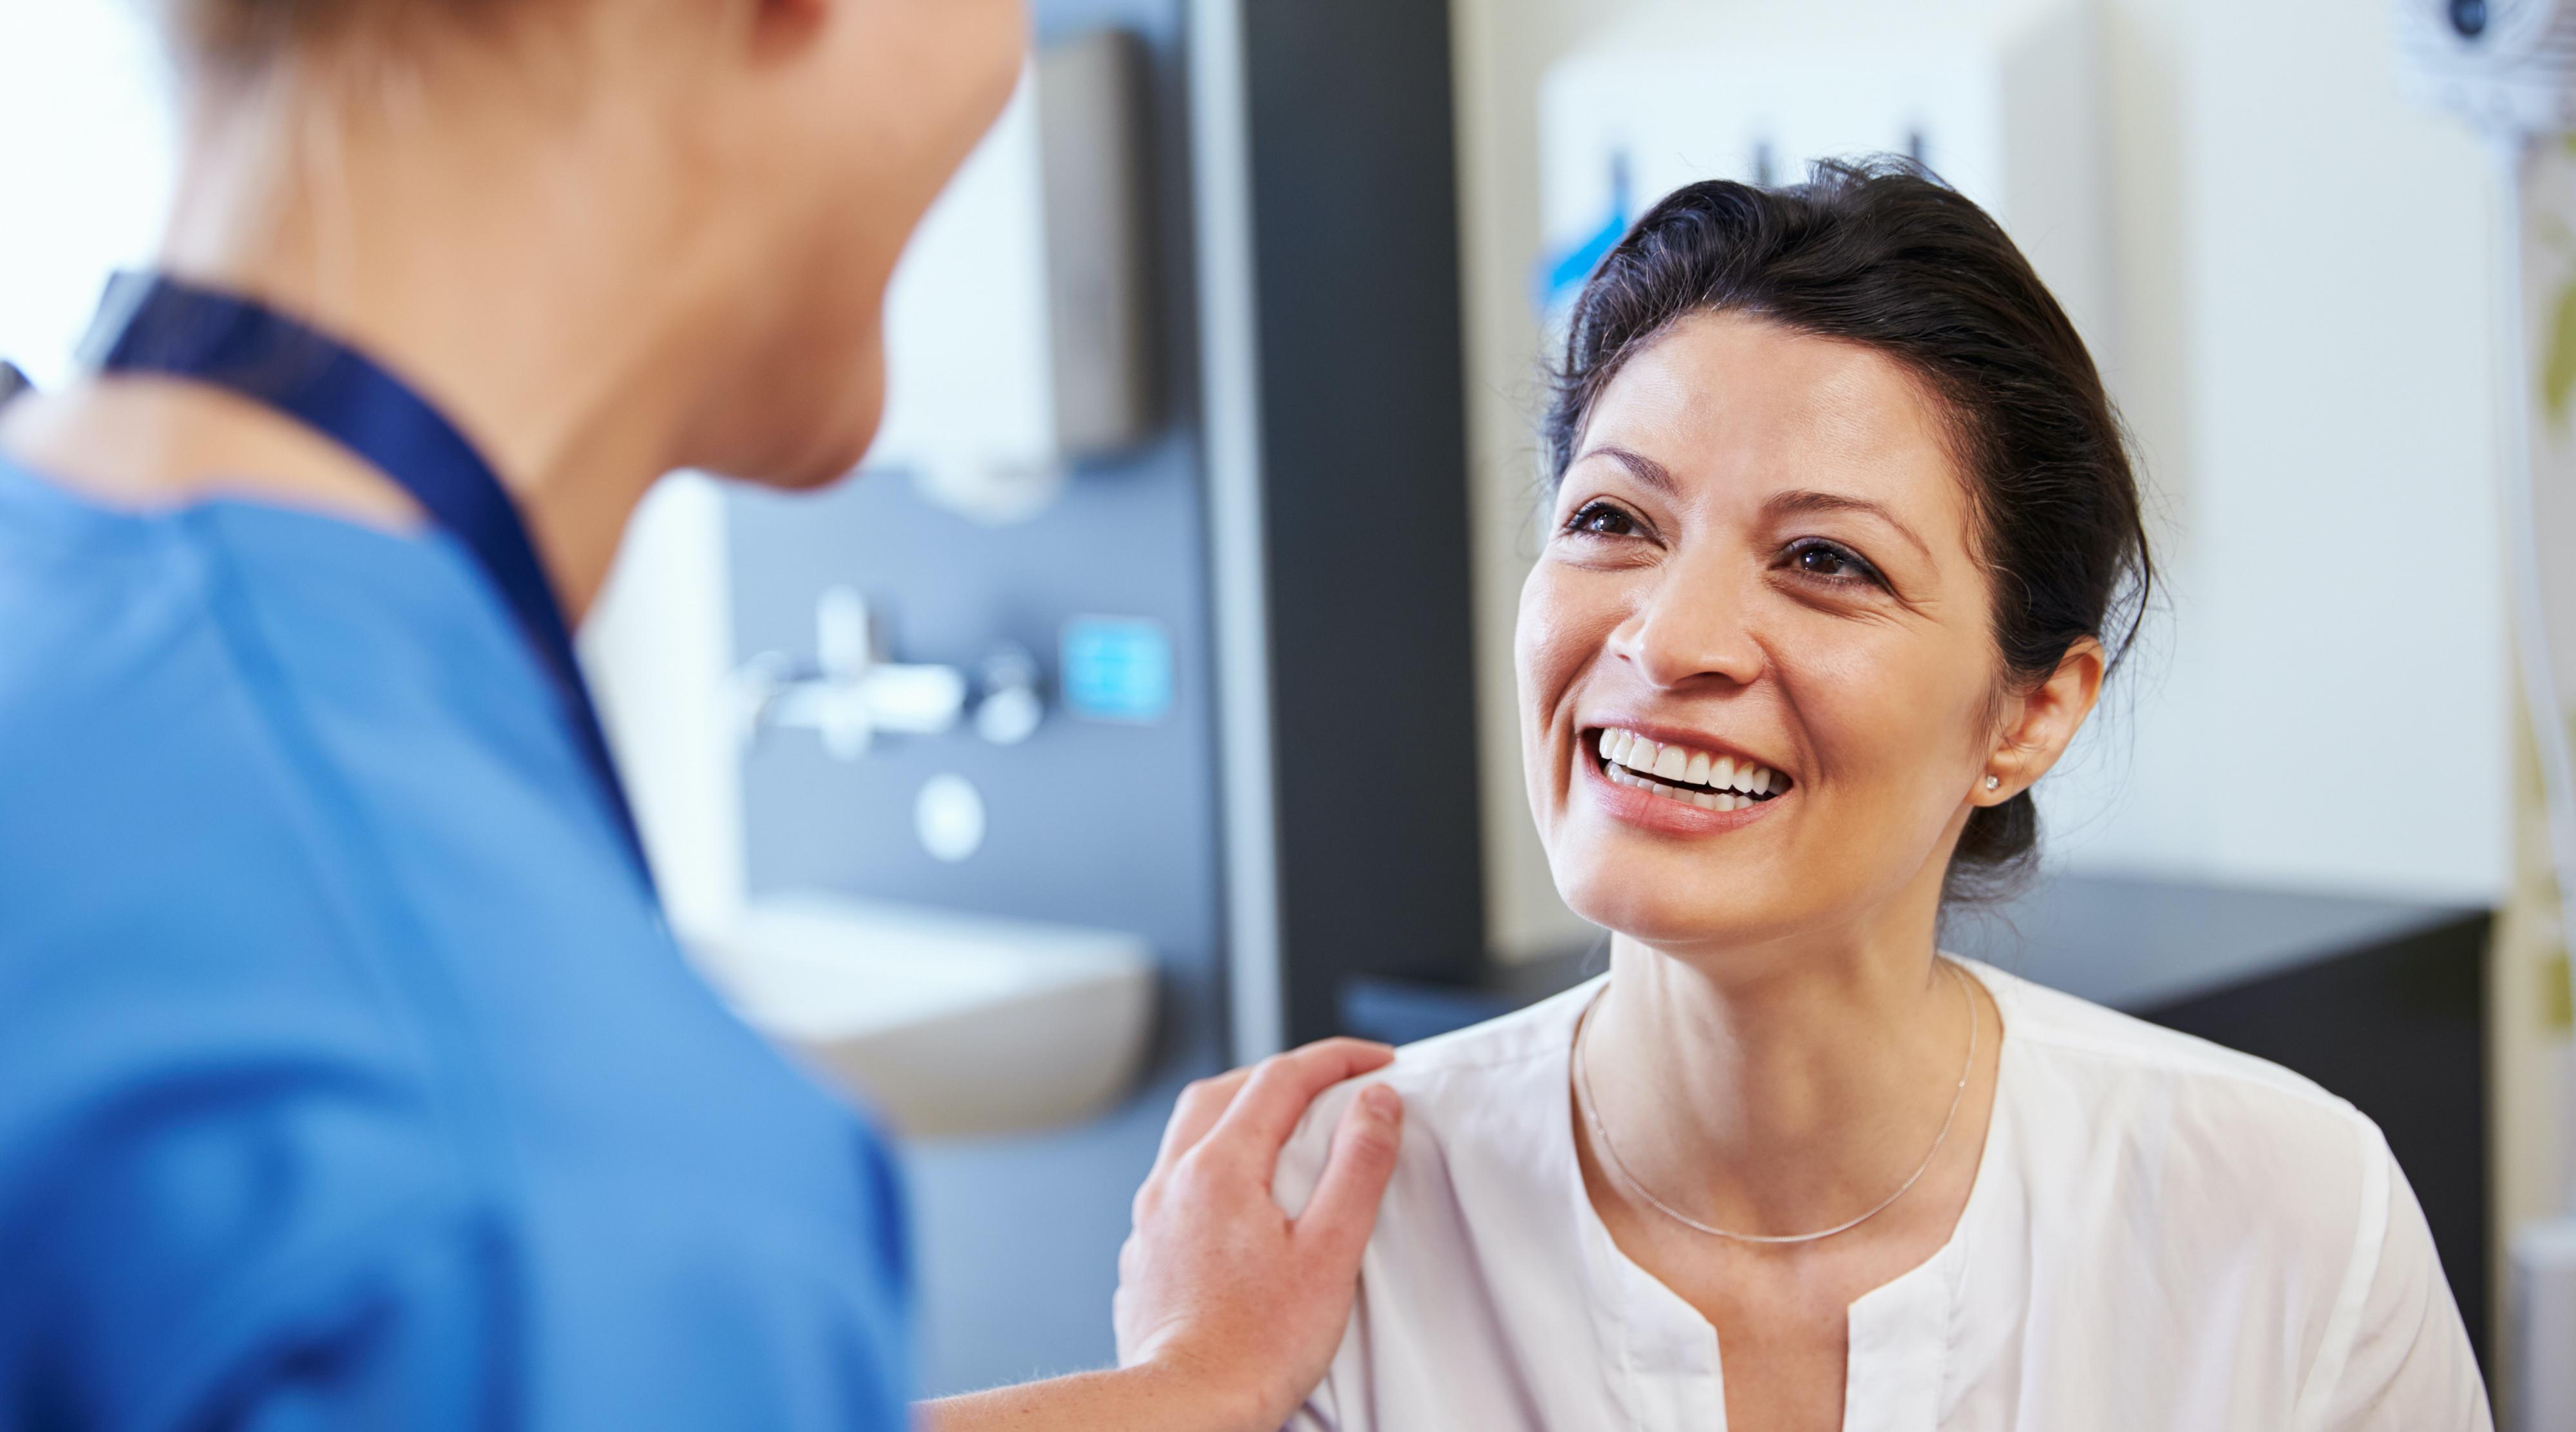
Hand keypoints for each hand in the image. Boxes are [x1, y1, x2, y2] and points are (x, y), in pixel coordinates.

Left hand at [1112, 1039, 1405, 1431]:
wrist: (1184, 1408)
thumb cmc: (1256, 1346)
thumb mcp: (1330, 1251)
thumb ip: (1356, 1167)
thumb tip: (1376, 1103)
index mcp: (1220, 1168)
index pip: (1281, 1079)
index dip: (1337, 1060)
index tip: (1378, 1062)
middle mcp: (1174, 1180)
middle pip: (1226, 1090)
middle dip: (1282, 1074)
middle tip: (1333, 1084)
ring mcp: (1151, 1217)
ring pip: (1191, 1132)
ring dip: (1240, 1112)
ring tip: (1286, 1129)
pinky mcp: (1145, 1254)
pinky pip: (1175, 1180)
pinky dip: (1213, 1163)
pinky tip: (1240, 1197)